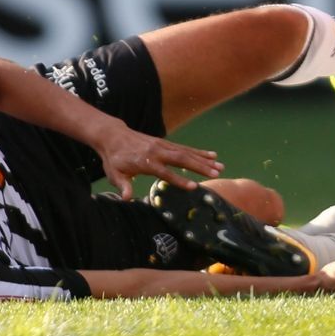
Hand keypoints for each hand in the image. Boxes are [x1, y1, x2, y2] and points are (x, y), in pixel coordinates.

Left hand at [96, 127, 224, 194]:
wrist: (114, 136)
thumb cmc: (114, 159)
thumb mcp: (114, 174)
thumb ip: (123, 185)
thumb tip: (126, 199)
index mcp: (146, 162)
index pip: (165, 172)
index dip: (179, 180)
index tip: (194, 187)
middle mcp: (157, 152)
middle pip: (182, 159)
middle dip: (200, 166)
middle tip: (217, 173)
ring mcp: (163, 145)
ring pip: (187, 152)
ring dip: (204, 159)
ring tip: (220, 166)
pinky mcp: (166, 143)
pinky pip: (185, 148)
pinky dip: (199, 152)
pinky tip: (212, 155)